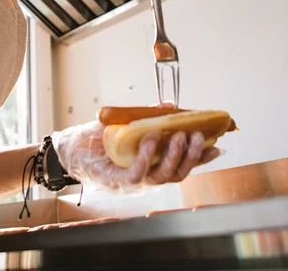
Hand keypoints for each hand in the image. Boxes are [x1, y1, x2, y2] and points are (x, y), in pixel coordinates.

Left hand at [52, 120, 218, 193]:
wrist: (71, 147)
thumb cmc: (99, 139)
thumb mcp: (129, 123)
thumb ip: (150, 117)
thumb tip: (170, 107)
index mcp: (152, 163)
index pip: (182, 163)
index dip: (200, 157)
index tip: (217, 145)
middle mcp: (147, 175)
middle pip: (178, 173)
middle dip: (192, 156)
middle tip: (196, 136)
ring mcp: (133, 181)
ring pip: (162, 176)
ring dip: (174, 156)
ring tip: (178, 136)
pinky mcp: (117, 180)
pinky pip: (137, 174)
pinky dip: (146, 158)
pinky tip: (150, 141)